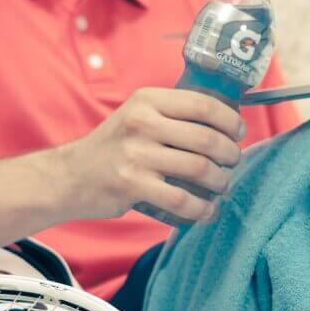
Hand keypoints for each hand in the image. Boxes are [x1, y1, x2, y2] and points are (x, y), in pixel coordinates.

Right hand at [56, 87, 245, 221]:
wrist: (71, 177)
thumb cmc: (113, 147)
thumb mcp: (136, 116)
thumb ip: (171, 114)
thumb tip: (224, 121)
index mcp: (147, 100)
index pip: (202, 105)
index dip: (229, 121)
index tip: (238, 133)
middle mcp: (141, 124)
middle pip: (206, 139)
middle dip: (230, 154)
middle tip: (233, 162)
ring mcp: (136, 155)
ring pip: (199, 169)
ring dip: (220, 181)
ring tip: (221, 185)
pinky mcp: (132, 186)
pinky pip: (182, 200)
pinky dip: (202, 208)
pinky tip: (208, 210)